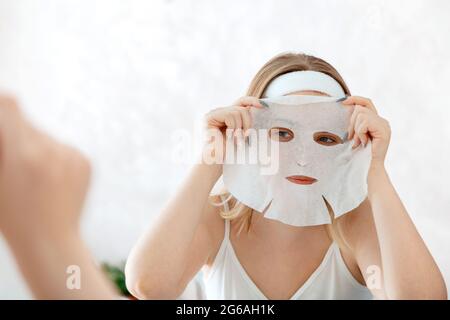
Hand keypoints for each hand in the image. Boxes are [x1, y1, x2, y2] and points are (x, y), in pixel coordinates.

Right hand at [0, 95, 90, 238]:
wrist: (50, 241)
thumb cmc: (12, 216)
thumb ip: (2, 146)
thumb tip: (6, 112)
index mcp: (23, 154)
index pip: (10, 106)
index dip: (1, 108)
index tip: (0, 117)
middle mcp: (51, 150)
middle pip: (27, 124)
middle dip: (15, 137)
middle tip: (14, 164)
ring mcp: (72, 155)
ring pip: (44, 137)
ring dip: (34, 148)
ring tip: (33, 178)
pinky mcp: (85, 161)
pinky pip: (62, 148)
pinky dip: (53, 158)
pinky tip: (50, 181)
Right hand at [203, 96, 262, 162]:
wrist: (213, 162)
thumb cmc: (227, 151)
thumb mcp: (240, 135)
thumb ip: (244, 122)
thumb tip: (257, 109)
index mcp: (227, 114)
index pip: (241, 102)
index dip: (252, 101)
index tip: (263, 106)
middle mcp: (219, 112)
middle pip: (241, 108)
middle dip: (247, 122)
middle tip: (245, 136)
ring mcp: (213, 114)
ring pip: (237, 111)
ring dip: (239, 128)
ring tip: (235, 139)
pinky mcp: (209, 117)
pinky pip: (230, 116)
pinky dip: (233, 127)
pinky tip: (229, 136)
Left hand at [343, 96, 390, 167]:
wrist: (368, 169)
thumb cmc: (360, 155)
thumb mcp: (355, 135)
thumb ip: (355, 123)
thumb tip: (346, 107)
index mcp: (376, 121)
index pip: (367, 102)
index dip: (355, 99)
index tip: (344, 101)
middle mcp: (382, 121)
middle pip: (360, 108)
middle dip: (352, 123)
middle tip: (352, 138)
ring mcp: (384, 125)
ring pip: (361, 115)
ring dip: (356, 129)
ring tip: (359, 141)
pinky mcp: (383, 130)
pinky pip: (365, 122)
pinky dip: (360, 132)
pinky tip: (364, 142)